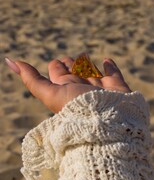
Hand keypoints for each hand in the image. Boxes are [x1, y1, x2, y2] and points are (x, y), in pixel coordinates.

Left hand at [6, 56, 130, 112]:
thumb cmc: (77, 108)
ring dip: (87, 62)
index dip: (56, 66)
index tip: (57, 62)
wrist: (108, 123)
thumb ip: (31, 79)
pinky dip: (110, 66)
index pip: (58, 71)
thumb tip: (9, 61)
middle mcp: (81, 86)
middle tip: (70, 60)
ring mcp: (99, 86)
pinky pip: (112, 72)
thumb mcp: (50, 93)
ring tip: (85, 56)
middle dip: (71, 63)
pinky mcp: (116, 86)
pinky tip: (106, 61)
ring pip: (90, 70)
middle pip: (73, 69)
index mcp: (66, 87)